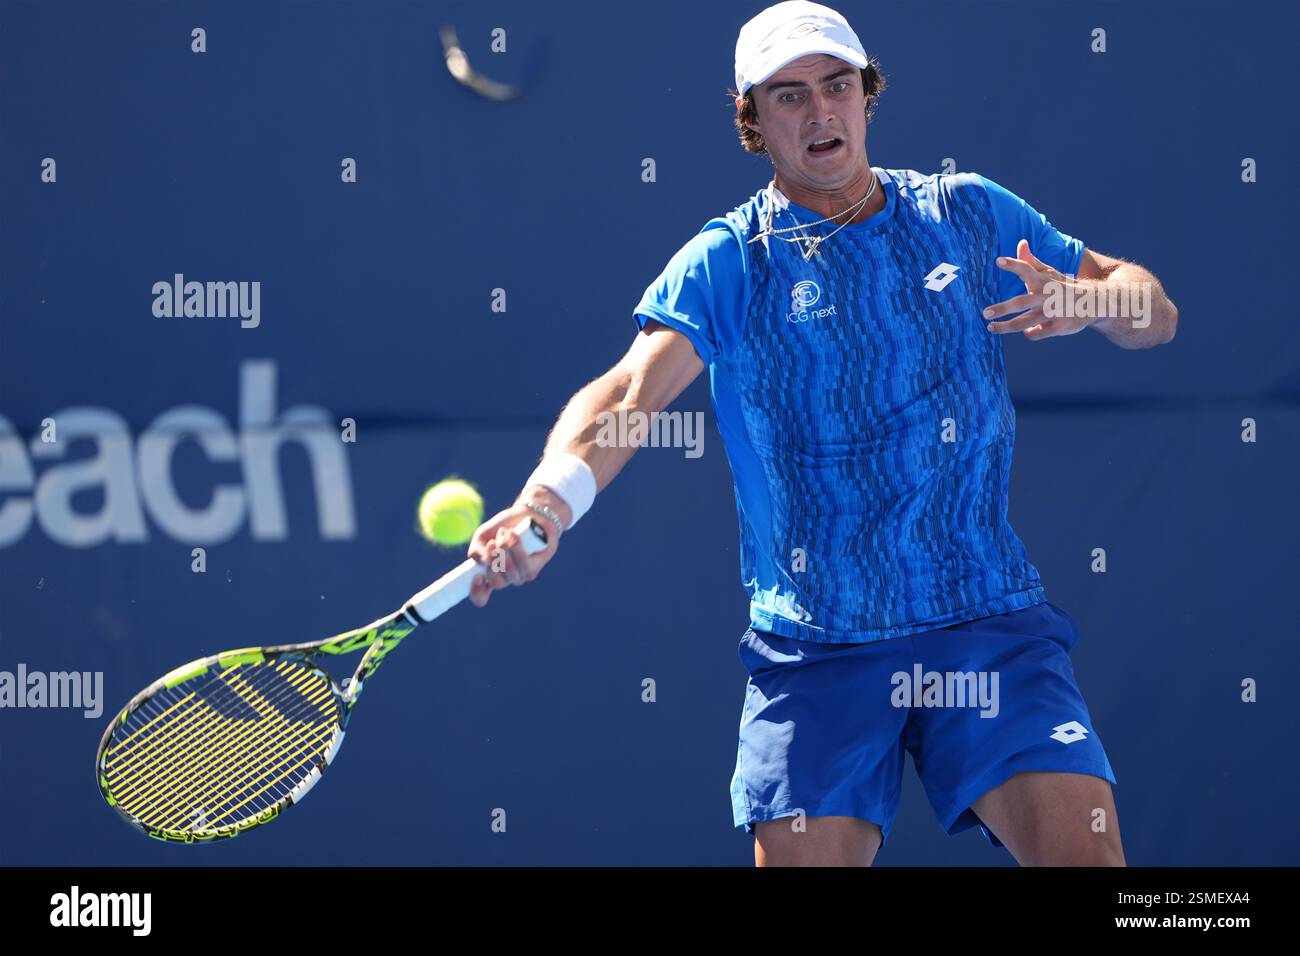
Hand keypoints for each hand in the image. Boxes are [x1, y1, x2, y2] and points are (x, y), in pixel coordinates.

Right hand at [465, 490, 565, 607]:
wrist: (528, 515)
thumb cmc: (504, 527)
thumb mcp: (482, 536)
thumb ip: (476, 550)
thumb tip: (484, 562)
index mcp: (488, 574)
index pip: (480, 597)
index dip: (477, 592)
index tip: (477, 576)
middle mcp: (504, 579)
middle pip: (496, 583)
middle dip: (493, 561)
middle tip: (492, 544)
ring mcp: (520, 576)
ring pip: (510, 573)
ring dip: (504, 550)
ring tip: (503, 533)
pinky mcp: (533, 569)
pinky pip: (523, 564)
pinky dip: (515, 547)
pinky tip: (513, 534)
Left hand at [984, 239, 1092, 340]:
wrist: (1094, 302)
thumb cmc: (1063, 286)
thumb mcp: (1049, 272)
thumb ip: (1031, 262)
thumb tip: (1021, 242)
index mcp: (1044, 280)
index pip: (1027, 269)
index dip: (1013, 265)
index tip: (998, 261)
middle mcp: (1048, 295)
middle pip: (1022, 302)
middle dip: (1002, 308)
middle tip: (985, 312)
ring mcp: (1054, 312)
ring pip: (1025, 322)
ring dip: (1006, 326)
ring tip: (990, 327)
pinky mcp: (1060, 327)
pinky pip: (1036, 333)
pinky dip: (1028, 332)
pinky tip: (1027, 330)